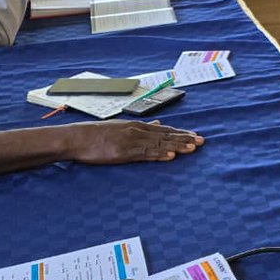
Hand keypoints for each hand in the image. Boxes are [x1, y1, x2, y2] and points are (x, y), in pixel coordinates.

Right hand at [64, 120, 203, 163]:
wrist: (77, 138)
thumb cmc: (97, 134)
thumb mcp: (122, 126)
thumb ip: (142, 127)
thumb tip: (158, 123)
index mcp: (136, 126)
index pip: (163, 129)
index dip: (180, 132)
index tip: (194, 135)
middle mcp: (137, 131)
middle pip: (165, 135)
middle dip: (184, 138)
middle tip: (202, 141)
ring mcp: (131, 141)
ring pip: (158, 144)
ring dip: (176, 146)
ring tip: (192, 148)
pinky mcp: (123, 152)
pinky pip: (144, 154)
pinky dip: (159, 155)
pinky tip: (170, 156)